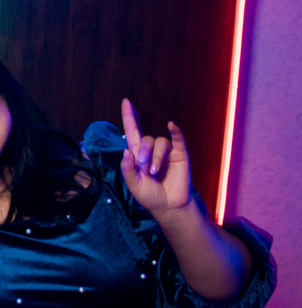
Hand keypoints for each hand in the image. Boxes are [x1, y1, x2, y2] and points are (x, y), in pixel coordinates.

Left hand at [119, 98, 193, 217]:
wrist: (168, 206)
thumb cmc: (149, 195)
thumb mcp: (133, 184)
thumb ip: (127, 169)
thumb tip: (126, 151)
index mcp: (137, 155)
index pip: (132, 131)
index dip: (129, 116)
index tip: (126, 101)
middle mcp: (151, 150)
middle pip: (144, 139)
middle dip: (142, 153)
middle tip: (144, 169)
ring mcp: (166, 152)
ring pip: (159, 142)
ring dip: (155, 156)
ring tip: (154, 172)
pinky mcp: (180, 154)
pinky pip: (177, 138)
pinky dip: (175, 131)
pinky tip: (171, 126)